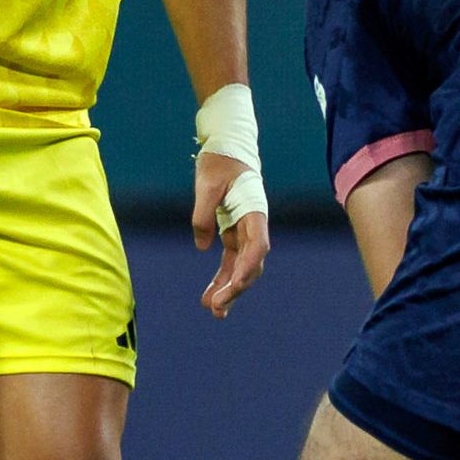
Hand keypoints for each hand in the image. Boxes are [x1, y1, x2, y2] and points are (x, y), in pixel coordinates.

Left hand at [193, 147, 267, 315]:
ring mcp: (244, 232)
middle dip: (235, 288)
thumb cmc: (219, 162)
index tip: (233, 286)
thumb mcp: (206, 184)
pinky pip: (229, 262)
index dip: (247, 268)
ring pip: (240, 268)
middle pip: (250, 265)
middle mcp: (254, 226)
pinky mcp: (232, 233)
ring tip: (213, 311)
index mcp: (254, 212)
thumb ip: (203, 214)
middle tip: (217, 308)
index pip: (257, 247)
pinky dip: (221, 279)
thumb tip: (202, 246)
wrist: (226, 148)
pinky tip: (209, 296)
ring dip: (228, 290)